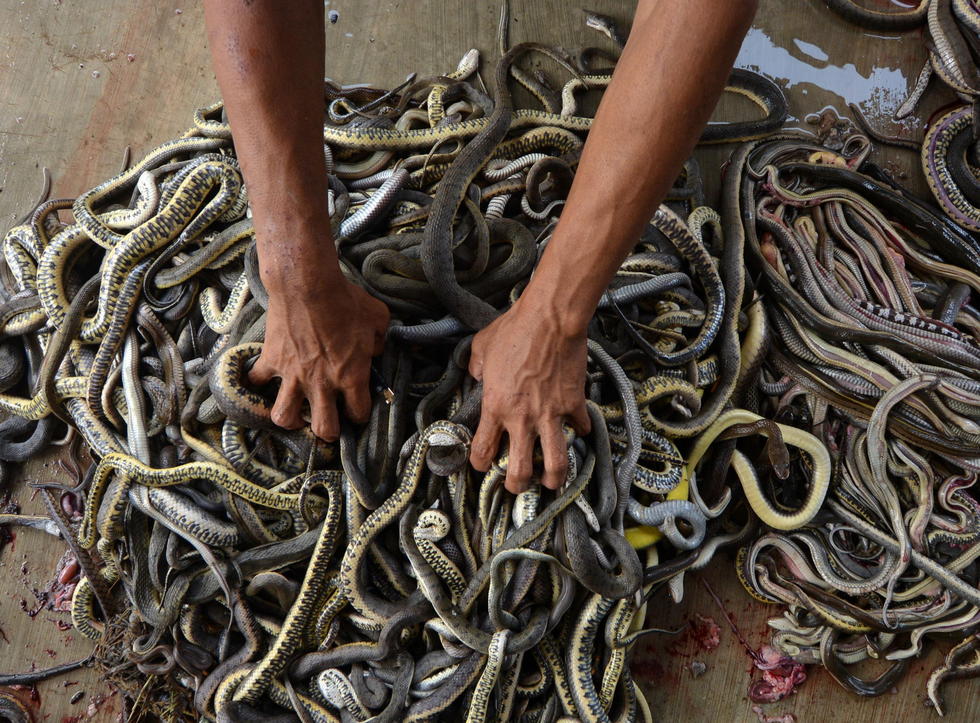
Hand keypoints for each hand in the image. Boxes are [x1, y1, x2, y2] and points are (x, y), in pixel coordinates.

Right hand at [249, 274, 388, 440]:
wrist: (307, 284)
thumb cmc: (345, 300)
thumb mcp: (377, 318)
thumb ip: (379, 340)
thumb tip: (375, 350)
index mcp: (351, 376)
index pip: (358, 413)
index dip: (359, 414)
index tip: (356, 408)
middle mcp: (322, 383)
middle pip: (324, 428)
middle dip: (328, 431)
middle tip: (328, 422)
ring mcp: (294, 375)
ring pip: (284, 417)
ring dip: (291, 419)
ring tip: (295, 413)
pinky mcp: (271, 361)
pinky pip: (257, 383)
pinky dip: (258, 384)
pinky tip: (264, 381)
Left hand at [468, 299, 590, 492]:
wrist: (550, 319)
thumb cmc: (514, 330)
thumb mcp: (481, 347)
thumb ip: (476, 367)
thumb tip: (477, 374)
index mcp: (496, 407)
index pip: (483, 450)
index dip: (481, 464)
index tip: (483, 465)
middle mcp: (522, 419)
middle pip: (520, 470)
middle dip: (517, 485)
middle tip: (518, 486)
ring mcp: (551, 415)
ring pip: (555, 463)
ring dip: (554, 477)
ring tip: (552, 481)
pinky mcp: (574, 405)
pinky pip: (580, 428)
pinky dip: (579, 432)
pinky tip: (577, 431)